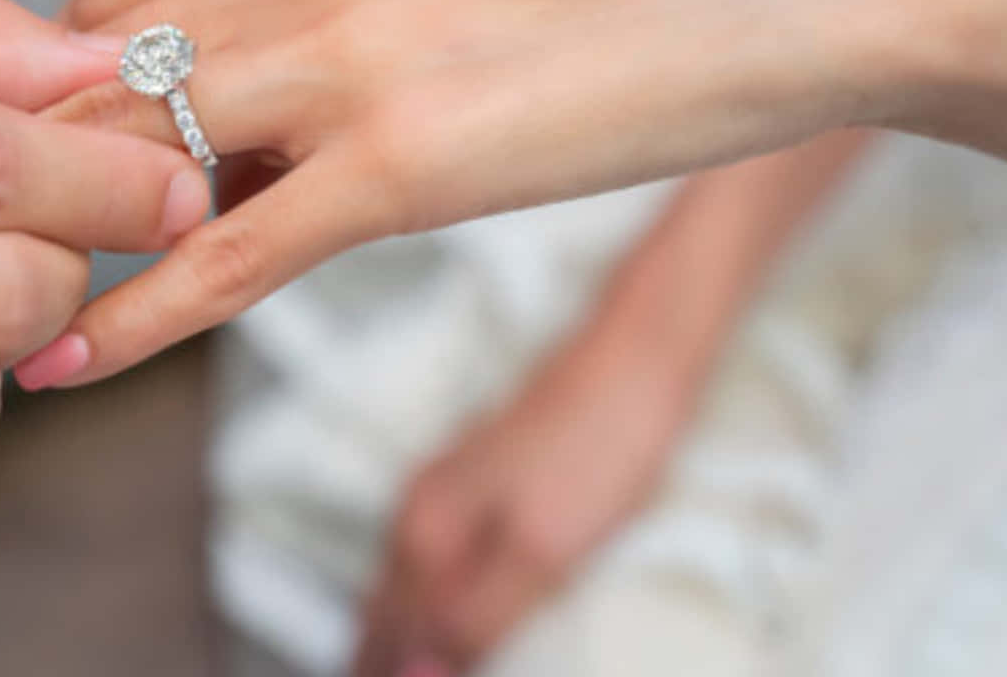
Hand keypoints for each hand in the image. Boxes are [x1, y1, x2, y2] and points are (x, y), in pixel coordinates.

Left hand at [25, 0, 1006, 385]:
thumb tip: (285, 47)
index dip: (69, 78)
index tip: (44, 140)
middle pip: (105, 71)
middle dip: (45, 157)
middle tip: (6, 228)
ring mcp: (344, 60)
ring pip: (143, 154)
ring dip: (69, 230)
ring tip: (6, 295)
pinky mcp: (398, 163)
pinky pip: (225, 253)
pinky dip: (136, 316)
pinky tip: (70, 360)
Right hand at [353, 237, 720, 675]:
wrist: (631, 362)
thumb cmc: (596, 452)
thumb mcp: (540, 554)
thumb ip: (474, 618)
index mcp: (427, 534)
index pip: (388, 635)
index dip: (388, 675)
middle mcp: (419, 510)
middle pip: (380, 609)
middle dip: (374, 656)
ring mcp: (442, 487)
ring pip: (397, 580)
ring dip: (390, 630)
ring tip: (391, 665)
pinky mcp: (474, 476)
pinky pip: (423, 556)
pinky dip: (415, 596)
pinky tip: (434, 604)